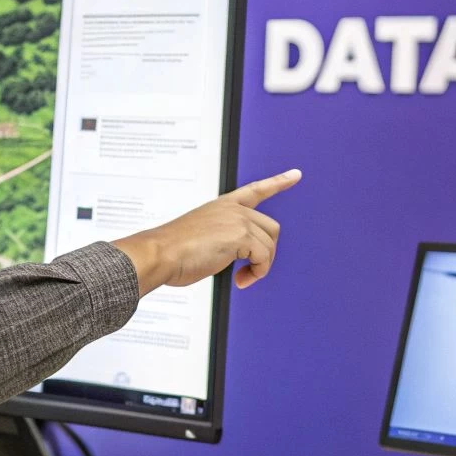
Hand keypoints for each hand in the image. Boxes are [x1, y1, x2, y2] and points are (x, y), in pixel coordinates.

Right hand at [112, 169, 300, 293]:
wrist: (161, 253)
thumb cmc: (174, 251)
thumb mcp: (202, 236)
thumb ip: (222, 238)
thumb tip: (238, 258)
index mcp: (223, 205)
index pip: (256, 189)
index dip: (278, 182)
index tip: (295, 174)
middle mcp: (234, 209)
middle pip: (271, 229)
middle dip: (266, 253)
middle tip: (249, 271)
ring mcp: (238, 220)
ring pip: (269, 246)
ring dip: (260, 267)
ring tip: (242, 278)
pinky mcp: (240, 235)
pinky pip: (263, 257)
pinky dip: (257, 273)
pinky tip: (240, 280)